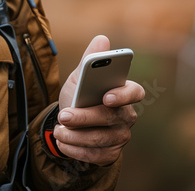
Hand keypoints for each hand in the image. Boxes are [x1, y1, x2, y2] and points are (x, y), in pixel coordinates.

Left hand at [55, 35, 144, 165]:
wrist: (70, 123)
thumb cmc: (79, 96)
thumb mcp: (79, 78)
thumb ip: (89, 61)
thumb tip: (102, 39)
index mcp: (124, 92)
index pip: (135, 92)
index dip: (124, 95)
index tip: (106, 97)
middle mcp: (127, 115)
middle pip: (111, 117)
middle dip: (85, 117)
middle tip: (64, 116)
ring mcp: (120, 136)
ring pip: (101, 139)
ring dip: (76, 136)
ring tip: (59, 130)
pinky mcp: (110, 153)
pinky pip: (95, 155)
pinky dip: (76, 150)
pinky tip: (62, 143)